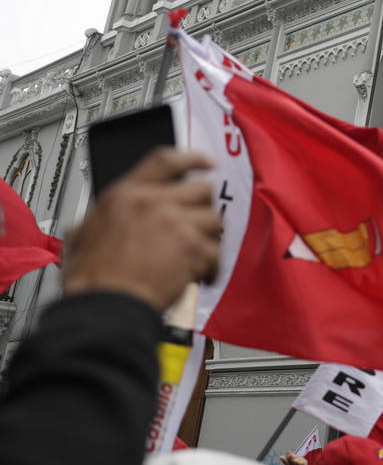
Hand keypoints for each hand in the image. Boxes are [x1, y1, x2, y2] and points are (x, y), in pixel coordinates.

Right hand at [62, 148, 219, 310]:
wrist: (105, 305)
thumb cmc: (92, 278)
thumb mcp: (83, 234)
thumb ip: (102, 217)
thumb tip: (105, 217)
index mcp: (125, 195)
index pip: (166, 160)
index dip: (192, 158)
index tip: (206, 162)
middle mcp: (152, 203)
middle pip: (201, 189)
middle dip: (203, 208)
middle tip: (199, 224)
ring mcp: (175, 224)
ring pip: (214, 219)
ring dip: (209, 238)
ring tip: (197, 254)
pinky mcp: (191, 248)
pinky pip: (216, 251)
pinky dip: (211, 266)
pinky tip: (200, 275)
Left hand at [278, 452, 308, 464]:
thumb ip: (285, 462)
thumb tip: (280, 456)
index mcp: (295, 458)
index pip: (289, 455)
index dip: (288, 460)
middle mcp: (299, 457)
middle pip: (292, 457)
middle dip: (291, 463)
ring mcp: (303, 459)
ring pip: (295, 460)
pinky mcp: (305, 462)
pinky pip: (298, 462)